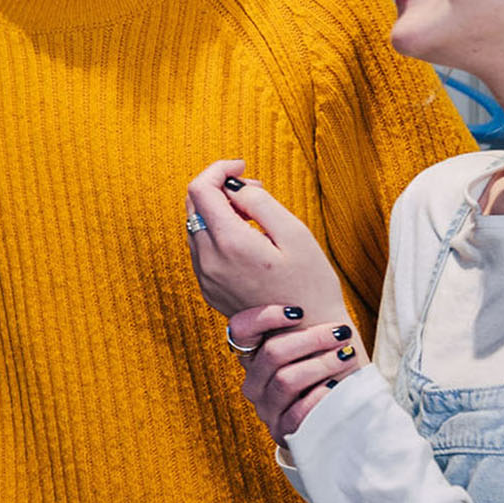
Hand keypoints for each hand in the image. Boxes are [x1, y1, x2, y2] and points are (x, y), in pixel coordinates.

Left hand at [184, 159, 348, 319]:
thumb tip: (233, 186)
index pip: (200, 189)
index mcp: (229, 243)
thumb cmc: (310, 284)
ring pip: (195, 226)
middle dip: (218, 188)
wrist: (307, 336)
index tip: (242, 166)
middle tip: (253, 189)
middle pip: (193, 206)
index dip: (218, 170)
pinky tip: (246, 236)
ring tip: (254, 213)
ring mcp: (205, 277)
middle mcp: (208, 261)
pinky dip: (216, 232)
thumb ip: (259, 202)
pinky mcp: (208, 289)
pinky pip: (201, 248)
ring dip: (217, 210)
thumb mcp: (295, 234)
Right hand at [227, 305, 367, 438]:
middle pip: (271, 353)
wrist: (335, 421)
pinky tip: (338, 386)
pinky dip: (320, 396)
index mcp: (252, 357)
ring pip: (286, 380)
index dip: (265, 316)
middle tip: (341, 332)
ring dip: (322, 365)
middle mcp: (254, 383)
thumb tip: (306, 272)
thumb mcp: (313, 343)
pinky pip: (297, 412)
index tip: (299, 311)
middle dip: (311, 339)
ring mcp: (266, 408)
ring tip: (346, 356)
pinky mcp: (282, 431)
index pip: (240, 329)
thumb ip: (304, 319)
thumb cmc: (326, 371)